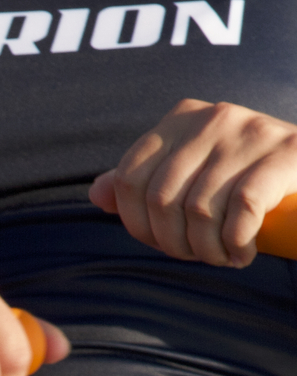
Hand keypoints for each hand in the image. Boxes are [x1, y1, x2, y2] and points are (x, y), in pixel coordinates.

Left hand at [91, 99, 296, 266]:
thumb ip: (143, 181)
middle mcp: (213, 118)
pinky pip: (242, 208)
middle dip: (174, 242)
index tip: (163, 243)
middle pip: (161, 198)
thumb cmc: (245, 177)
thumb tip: (97, 193)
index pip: (129, 179)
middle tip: (198, 255)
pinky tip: (242, 252)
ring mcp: (251, 131)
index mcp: (181, 120)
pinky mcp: (286, 153)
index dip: (137, 224)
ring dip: (208, 249)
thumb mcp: (191, 174)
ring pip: (200, 209)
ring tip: (222, 257)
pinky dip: (237, 242)